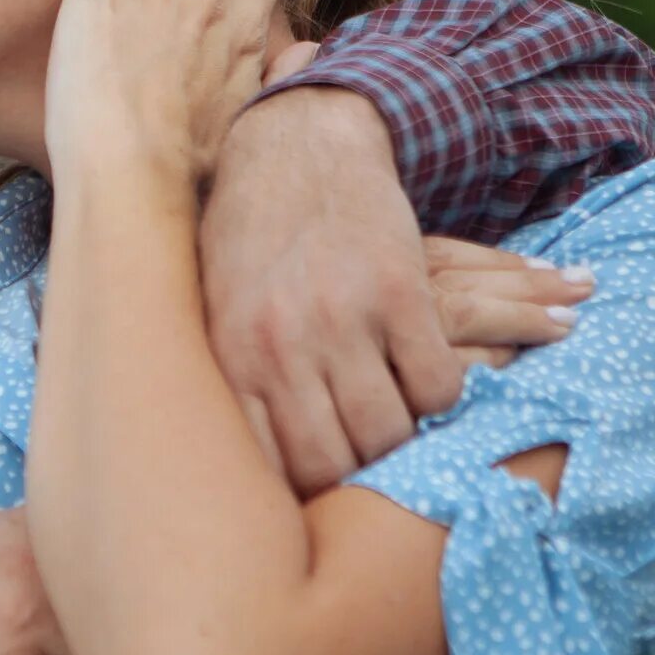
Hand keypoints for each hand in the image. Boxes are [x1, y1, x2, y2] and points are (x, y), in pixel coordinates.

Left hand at [200, 87, 595, 494]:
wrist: (298, 146)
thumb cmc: (246, 244)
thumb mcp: (212, 315)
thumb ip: (229, 389)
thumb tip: (238, 482)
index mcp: (228, 359)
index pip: (267, 468)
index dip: (297, 500)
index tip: (313, 508)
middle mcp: (281, 345)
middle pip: (335, 462)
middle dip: (357, 481)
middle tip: (369, 476)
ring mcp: (342, 318)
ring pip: (392, 431)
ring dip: (404, 443)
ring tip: (400, 437)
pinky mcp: (401, 292)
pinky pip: (439, 385)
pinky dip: (442, 398)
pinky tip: (426, 382)